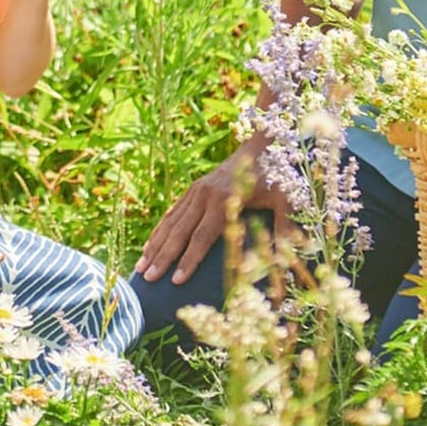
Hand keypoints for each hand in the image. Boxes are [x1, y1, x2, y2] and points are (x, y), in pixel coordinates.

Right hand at [133, 135, 285, 285]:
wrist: (261, 146)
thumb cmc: (277, 177)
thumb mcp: (286, 201)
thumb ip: (284, 228)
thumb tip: (285, 260)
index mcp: (225, 200)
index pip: (202, 236)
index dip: (189, 259)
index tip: (176, 280)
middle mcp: (205, 195)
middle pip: (180, 232)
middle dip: (163, 257)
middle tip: (148, 279)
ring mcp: (196, 191)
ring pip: (171, 223)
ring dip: (155, 246)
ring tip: (140, 268)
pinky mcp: (193, 189)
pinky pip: (172, 213)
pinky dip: (159, 231)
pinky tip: (149, 248)